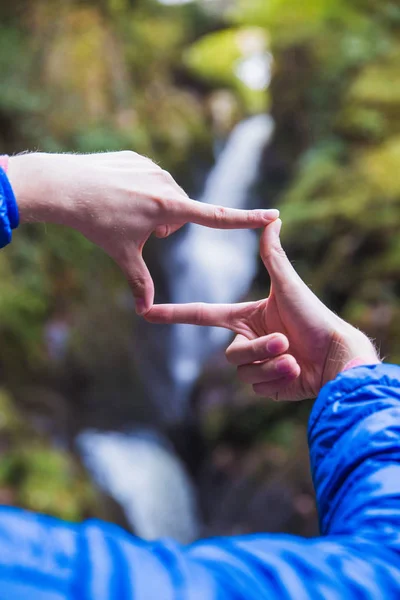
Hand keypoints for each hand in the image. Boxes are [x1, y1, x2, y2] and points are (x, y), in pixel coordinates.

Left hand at [7, 151, 278, 313]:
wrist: (63, 185)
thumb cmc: (96, 223)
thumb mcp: (122, 255)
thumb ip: (140, 282)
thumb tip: (145, 313)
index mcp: (169, 208)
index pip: (217, 217)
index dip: (247, 219)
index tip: (273, 214)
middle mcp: (167, 184)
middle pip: (182, 212)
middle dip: (167, 226)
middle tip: (141, 231)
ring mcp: (152, 167)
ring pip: (165, 195)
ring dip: (154, 208)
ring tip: (123, 211)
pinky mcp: (137, 158)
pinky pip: (149, 179)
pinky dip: (139, 191)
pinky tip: (115, 194)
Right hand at [146, 219, 379, 400]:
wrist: (338, 354)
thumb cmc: (315, 316)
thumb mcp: (289, 285)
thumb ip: (273, 255)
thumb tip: (273, 218)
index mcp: (245, 318)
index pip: (202, 315)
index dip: (174, 313)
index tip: (147, 312)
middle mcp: (248, 341)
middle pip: (232, 354)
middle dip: (260, 349)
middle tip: (286, 343)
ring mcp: (257, 366)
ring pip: (245, 374)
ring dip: (272, 365)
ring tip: (295, 358)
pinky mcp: (268, 386)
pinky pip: (258, 388)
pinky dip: (279, 381)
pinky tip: (298, 374)